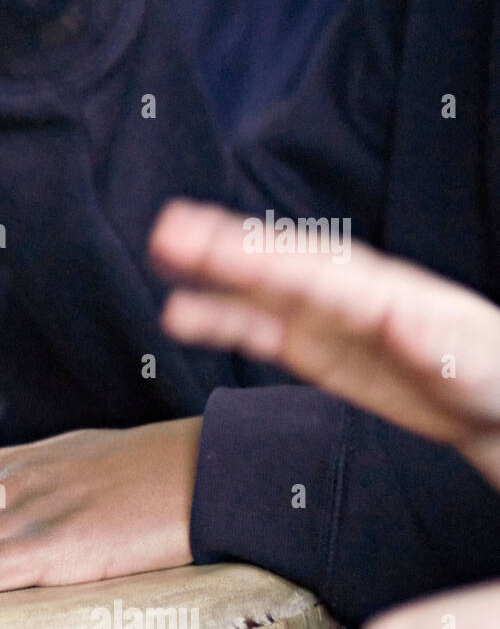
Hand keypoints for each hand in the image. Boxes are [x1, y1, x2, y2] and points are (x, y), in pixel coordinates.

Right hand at [152, 200, 499, 488]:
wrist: (489, 402)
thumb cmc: (491, 378)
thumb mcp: (477, 366)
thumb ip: (435, 344)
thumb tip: (399, 320)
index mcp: (385, 291)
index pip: (317, 272)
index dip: (268, 261)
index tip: (224, 250)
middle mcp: (345, 296)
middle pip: (276, 266)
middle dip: (226, 249)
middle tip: (171, 227)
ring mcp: (324, 319)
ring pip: (257, 292)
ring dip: (210, 274)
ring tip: (161, 254)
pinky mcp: (311, 348)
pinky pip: (256, 330)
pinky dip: (218, 320)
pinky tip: (180, 312)